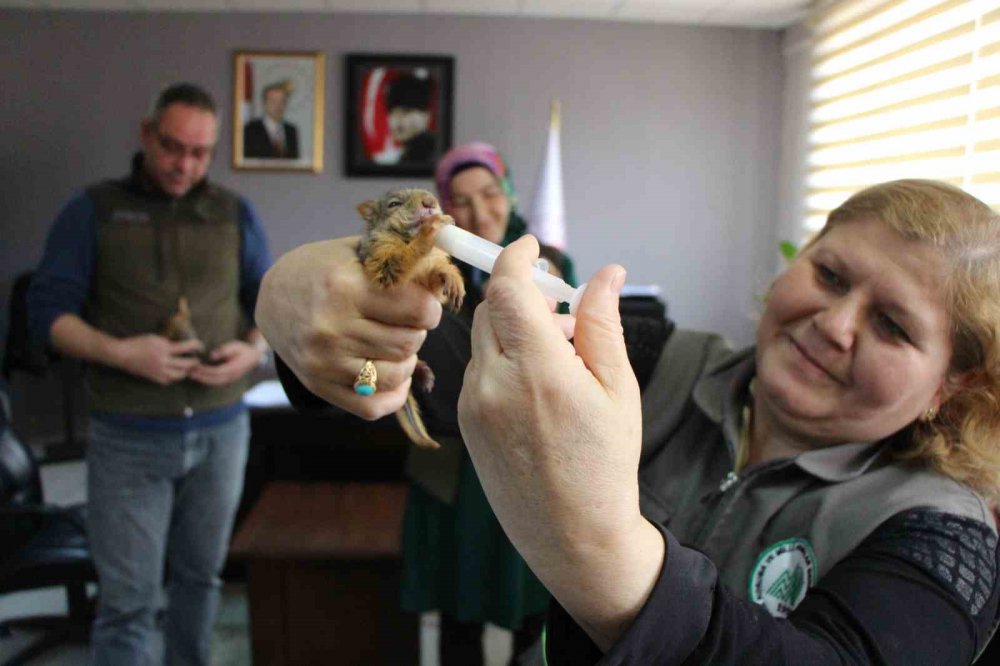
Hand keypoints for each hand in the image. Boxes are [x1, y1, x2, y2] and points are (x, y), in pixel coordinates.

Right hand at [114, 334, 202, 384]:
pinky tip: (175, 373)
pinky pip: (169, 380)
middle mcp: (163, 361)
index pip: (185, 348)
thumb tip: (180, 345)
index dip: (195, 346)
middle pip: (185, 364)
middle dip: (194, 362)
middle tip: (197, 359)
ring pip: (179, 375)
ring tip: (188, 367)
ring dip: (186, 371)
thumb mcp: (154, 338)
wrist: (123, 354)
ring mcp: (159, 371)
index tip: (200, 345)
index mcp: (164, 349)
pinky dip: (174, 377)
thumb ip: (168, 342)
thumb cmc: (138, 343)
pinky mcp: (154, 378)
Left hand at [188, 340, 259, 385]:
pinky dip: (206, 380)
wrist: (253, 357)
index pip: (216, 371)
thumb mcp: (235, 346)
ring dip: (201, 380)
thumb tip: (211, 356)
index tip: (195, 365)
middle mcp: (231, 376)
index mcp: (233, 368)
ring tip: (191, 375)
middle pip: (213, 379)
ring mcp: (230, 379)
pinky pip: (215, 382)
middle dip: (200, 376)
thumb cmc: (243, 350)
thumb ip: (223, 350)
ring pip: (213, 382)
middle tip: (188, 372)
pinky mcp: (227, 380)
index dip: (204, 370)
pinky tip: (198, 377)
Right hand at [254, 236, 443, 418]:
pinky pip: (374, 406)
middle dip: (418, 332)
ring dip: (407, 360)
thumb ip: (399, 262)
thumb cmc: (322, 270)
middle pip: (409, 343)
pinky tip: (391, 373)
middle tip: (407, 322)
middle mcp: (331, 327)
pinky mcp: (320, 387)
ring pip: (397, 374)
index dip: (430, 306)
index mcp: (344, 286)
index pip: (418, 308)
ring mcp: (324, 362)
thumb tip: (444, 275)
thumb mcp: (356, 252)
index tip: (424, 303)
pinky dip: (394, 392)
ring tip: (395, 343)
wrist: (271, 298)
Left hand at [458, 236, 661, 648]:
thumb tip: (605, 273)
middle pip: (491, 308)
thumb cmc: (605, 463)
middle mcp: (493, 383)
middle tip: (560, 304)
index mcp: (537, 370)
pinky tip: (538, 383)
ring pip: (483, 339)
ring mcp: (473, 405)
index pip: (506, 288)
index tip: (531, 245)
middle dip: (521, 292)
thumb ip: (602, 324)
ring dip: (513, 326)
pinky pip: (478, 370)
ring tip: (559, 352)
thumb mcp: (618, 389)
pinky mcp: (466, 423)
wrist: (572, 534)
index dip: (515, 256)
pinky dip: (502, 358)